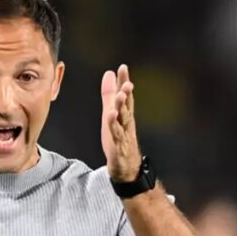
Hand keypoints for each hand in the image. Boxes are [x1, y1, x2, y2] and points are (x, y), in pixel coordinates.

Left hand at [101, 64, 141, 181]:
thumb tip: (109, 73)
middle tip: (126, 81)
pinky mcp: (119, 147)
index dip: (124, 82)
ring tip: (121, 95)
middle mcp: (126, 123)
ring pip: (124, 119)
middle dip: (127, 93)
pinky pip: (117, 135)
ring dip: (123, 107)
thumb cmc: (119, 138)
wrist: (126, 167)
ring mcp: (123, 134)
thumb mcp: (112, 113)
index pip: (126, 95)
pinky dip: (114, 125)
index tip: (123, 68)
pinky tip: (111, 115)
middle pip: (127, 106)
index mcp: (124, 114)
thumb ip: (110, 94)